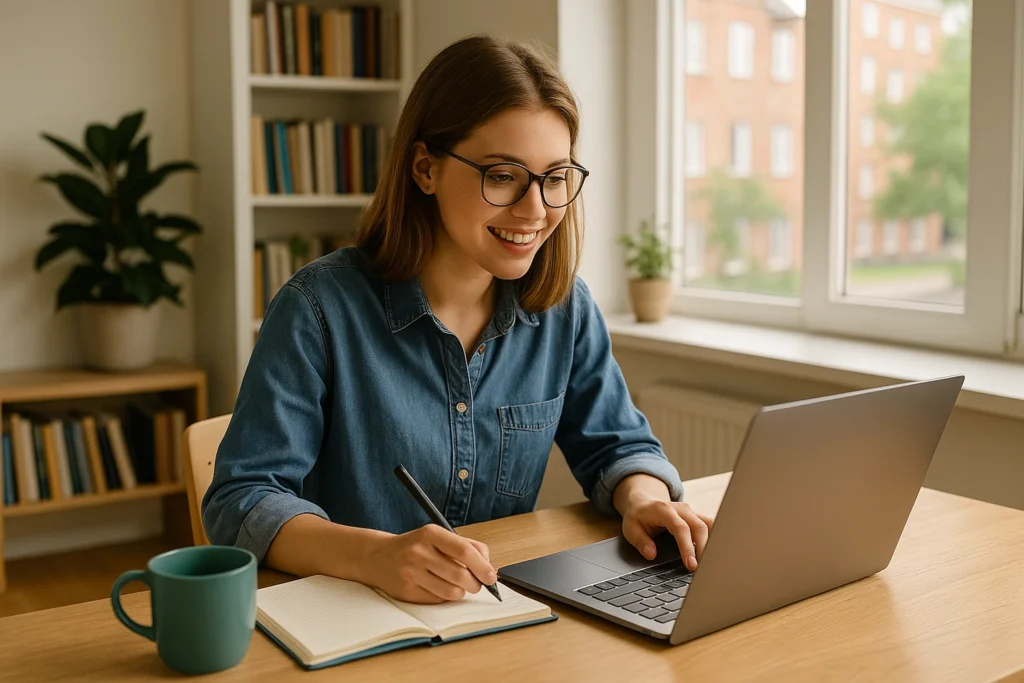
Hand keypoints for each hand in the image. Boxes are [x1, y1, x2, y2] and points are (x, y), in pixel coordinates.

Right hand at [362, 524, 495, 603]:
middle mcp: (419, 552)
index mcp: (430, 534)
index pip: (464, 551)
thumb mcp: (437, 536)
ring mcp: (411, 573)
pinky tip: (439, 588)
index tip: (491, 577)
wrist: (378, 557)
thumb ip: (465, 546)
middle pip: (461, 575)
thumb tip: (488, 566)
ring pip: (451, 592)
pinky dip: (445, 597)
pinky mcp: (406, 591)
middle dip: (475, 584)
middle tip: (476, 584)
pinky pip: (437, 600)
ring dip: (461, 592)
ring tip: (456, 585)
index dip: (482, 566)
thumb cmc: (415, 546)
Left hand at [620, 495, 714, 571]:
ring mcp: (691, 512)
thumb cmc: (638, 516)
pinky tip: (716, 553)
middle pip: (699, 527)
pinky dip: (716, 538)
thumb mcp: (631, 528)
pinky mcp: (697, 516)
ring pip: (709, 525)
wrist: (643, 502)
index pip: (681, 529)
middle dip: (704, 549)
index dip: (687, 547)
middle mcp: (681, 509)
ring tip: (712, 563)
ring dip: (713, 543)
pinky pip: (711, 525)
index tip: (691, 565)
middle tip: (702, 570)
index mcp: (664, 510)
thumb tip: (651, 554)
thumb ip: (640, 541)